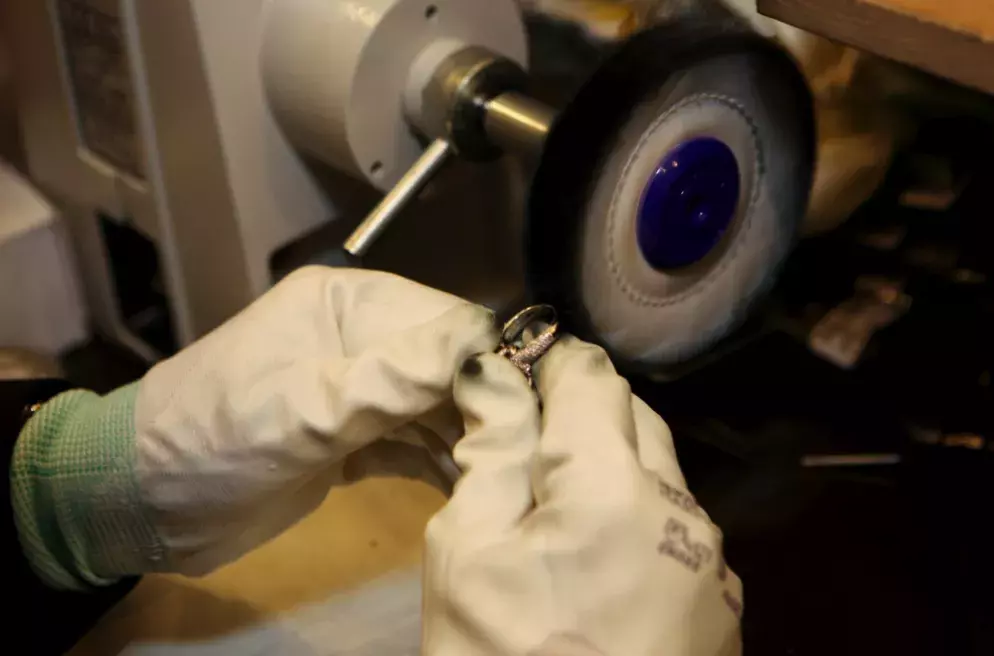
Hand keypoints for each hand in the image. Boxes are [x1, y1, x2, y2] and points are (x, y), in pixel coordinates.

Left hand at [13, 267, 496, 587]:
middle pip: (448, 365)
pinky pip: (412, 443)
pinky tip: (472, 485)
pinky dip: (440, 463)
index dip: (490, 359)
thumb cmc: (213, 439)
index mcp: (346, 305)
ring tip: (509, 473)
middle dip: (487, 404)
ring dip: (470, 438)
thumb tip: (483, 343)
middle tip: (527, 450)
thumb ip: (394, 377)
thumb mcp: (303, 406)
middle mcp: (360, 339)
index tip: (532, 405)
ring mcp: (356, 390)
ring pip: (435, 406)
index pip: (443, 320)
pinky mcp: (352, 439)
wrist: (142, 503)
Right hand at [422, 337, 741, 655]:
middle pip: (636, 419)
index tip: (515, 369)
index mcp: (616, 488)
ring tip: (557, 513)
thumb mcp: (466, 556)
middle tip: (525, 445)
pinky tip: (598, 565)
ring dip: (614, 467)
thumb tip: (495, 374)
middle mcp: (684, 512)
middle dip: (583, 413)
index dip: (550, 362)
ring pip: (662, 475)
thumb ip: (491, 453)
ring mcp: (714, 565)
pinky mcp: (722, 608)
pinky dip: (639, 520)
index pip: (592, 379)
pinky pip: (678, 532)